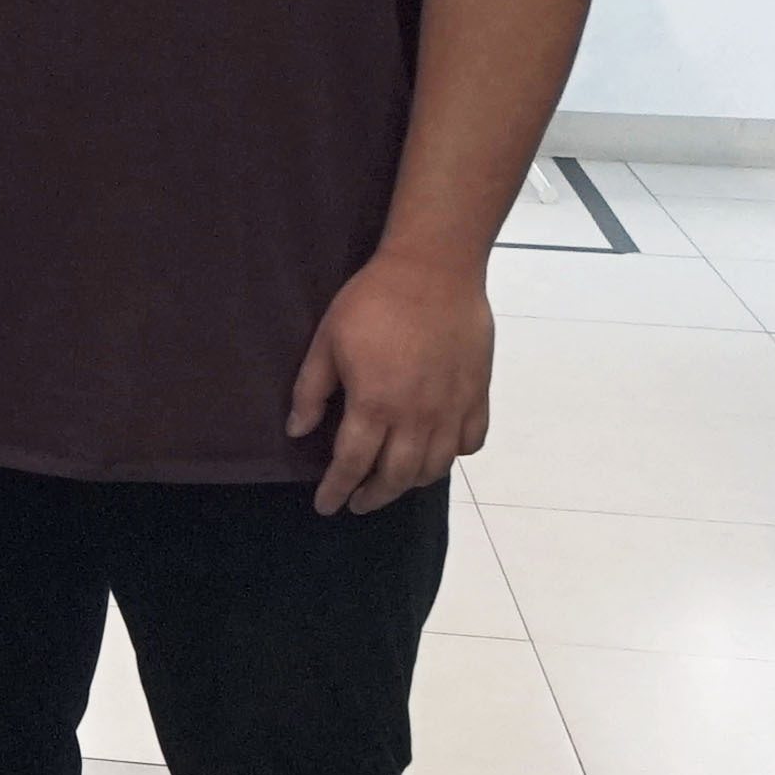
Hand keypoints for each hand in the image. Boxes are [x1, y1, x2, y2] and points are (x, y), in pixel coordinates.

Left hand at [291, 253, 493, 511]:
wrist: (435, 268)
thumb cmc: (374, 300)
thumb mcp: (328, 340)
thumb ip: (311, 391)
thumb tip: (297, 431)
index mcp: (374, 405)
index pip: (352, 465)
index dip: (336, 490)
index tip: (327, 506)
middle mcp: (416, 417)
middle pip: (396, 477)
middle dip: (373, 497)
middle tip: (358, 501)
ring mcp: (452, 408)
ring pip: (435, 468)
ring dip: (410, 482)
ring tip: (394, 480)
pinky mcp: (478, 395)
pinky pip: (470, 442)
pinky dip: (453, 456)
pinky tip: (438, 451)